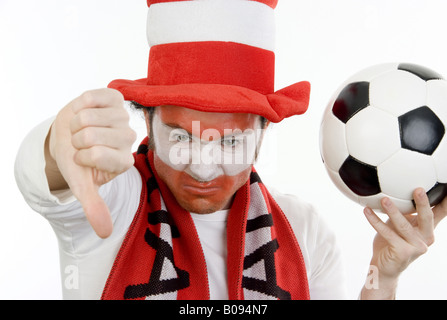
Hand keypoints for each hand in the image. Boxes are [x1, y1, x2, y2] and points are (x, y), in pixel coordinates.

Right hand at [48, 88, 135, 237]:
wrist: (69, 135)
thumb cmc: (77, 159)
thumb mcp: (82, 183)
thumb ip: (93, 206)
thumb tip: (105, 234)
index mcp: (123, 161)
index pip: (95, 155)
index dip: (79, 156)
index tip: (82, 158)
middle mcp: (129, 139)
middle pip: (90, 135)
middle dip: (75, 140)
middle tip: (80, 142)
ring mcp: (123, 117)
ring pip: (87, 116)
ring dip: (75, 123)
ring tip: (82, 128)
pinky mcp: (115, 98)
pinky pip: (91, 97)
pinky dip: (80, 104)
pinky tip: (85, 111)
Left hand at [361, 188, 446, 298]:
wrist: (383, 266)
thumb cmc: (392, 242)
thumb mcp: (403, 225)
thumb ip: (406, 212)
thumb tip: (400, 189)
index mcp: (428, 229)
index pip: (440, 213)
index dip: (445, 201)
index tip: (446, 187)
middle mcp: (425, 238)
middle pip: (427, 218)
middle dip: (423, 203)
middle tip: (418, 189)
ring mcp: (415, 247)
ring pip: (403, 225)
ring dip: (392, 211)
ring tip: (384, 199)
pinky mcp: (402, 252)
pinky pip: (387, 233)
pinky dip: (375, 221)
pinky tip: (367, 211)